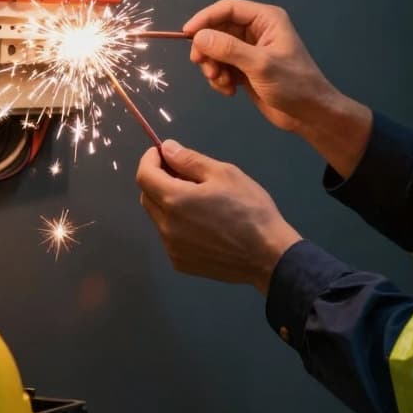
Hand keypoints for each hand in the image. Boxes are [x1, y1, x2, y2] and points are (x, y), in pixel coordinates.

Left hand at [135, 140, 301, 293]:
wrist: (268, 256)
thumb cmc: (249, 209)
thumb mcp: (224, 174)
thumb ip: (189, 160)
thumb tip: (166, 148)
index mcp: (174, 200)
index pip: (144, 175)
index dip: (149, 160)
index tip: (163, 153)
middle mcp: (166, 226)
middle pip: (147, 196)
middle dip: (158, 179)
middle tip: (184, 173)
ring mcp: (172, 248)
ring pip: (158, 217)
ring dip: (168, 203)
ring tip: (199, 200)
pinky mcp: (181, 263)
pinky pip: (170, 236)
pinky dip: (177, 224)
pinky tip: (203, 224)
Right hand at [183, 0, 338, 133]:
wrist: (310, 115)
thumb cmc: (294, 85)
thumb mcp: (260, 65)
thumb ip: (229, 49)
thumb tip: (198, 37)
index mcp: (266, 19)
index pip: (228, 9)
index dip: (205, 18)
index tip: (186, 34)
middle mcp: (256, 30)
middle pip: (218, 29)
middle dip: (208, 49)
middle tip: (204, 67)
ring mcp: (249, 50)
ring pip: (216, 49)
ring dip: (213, 67)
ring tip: (222, 83)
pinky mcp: (245, 68)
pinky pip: (221, 66)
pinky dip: (219, 78)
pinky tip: (229, 91)